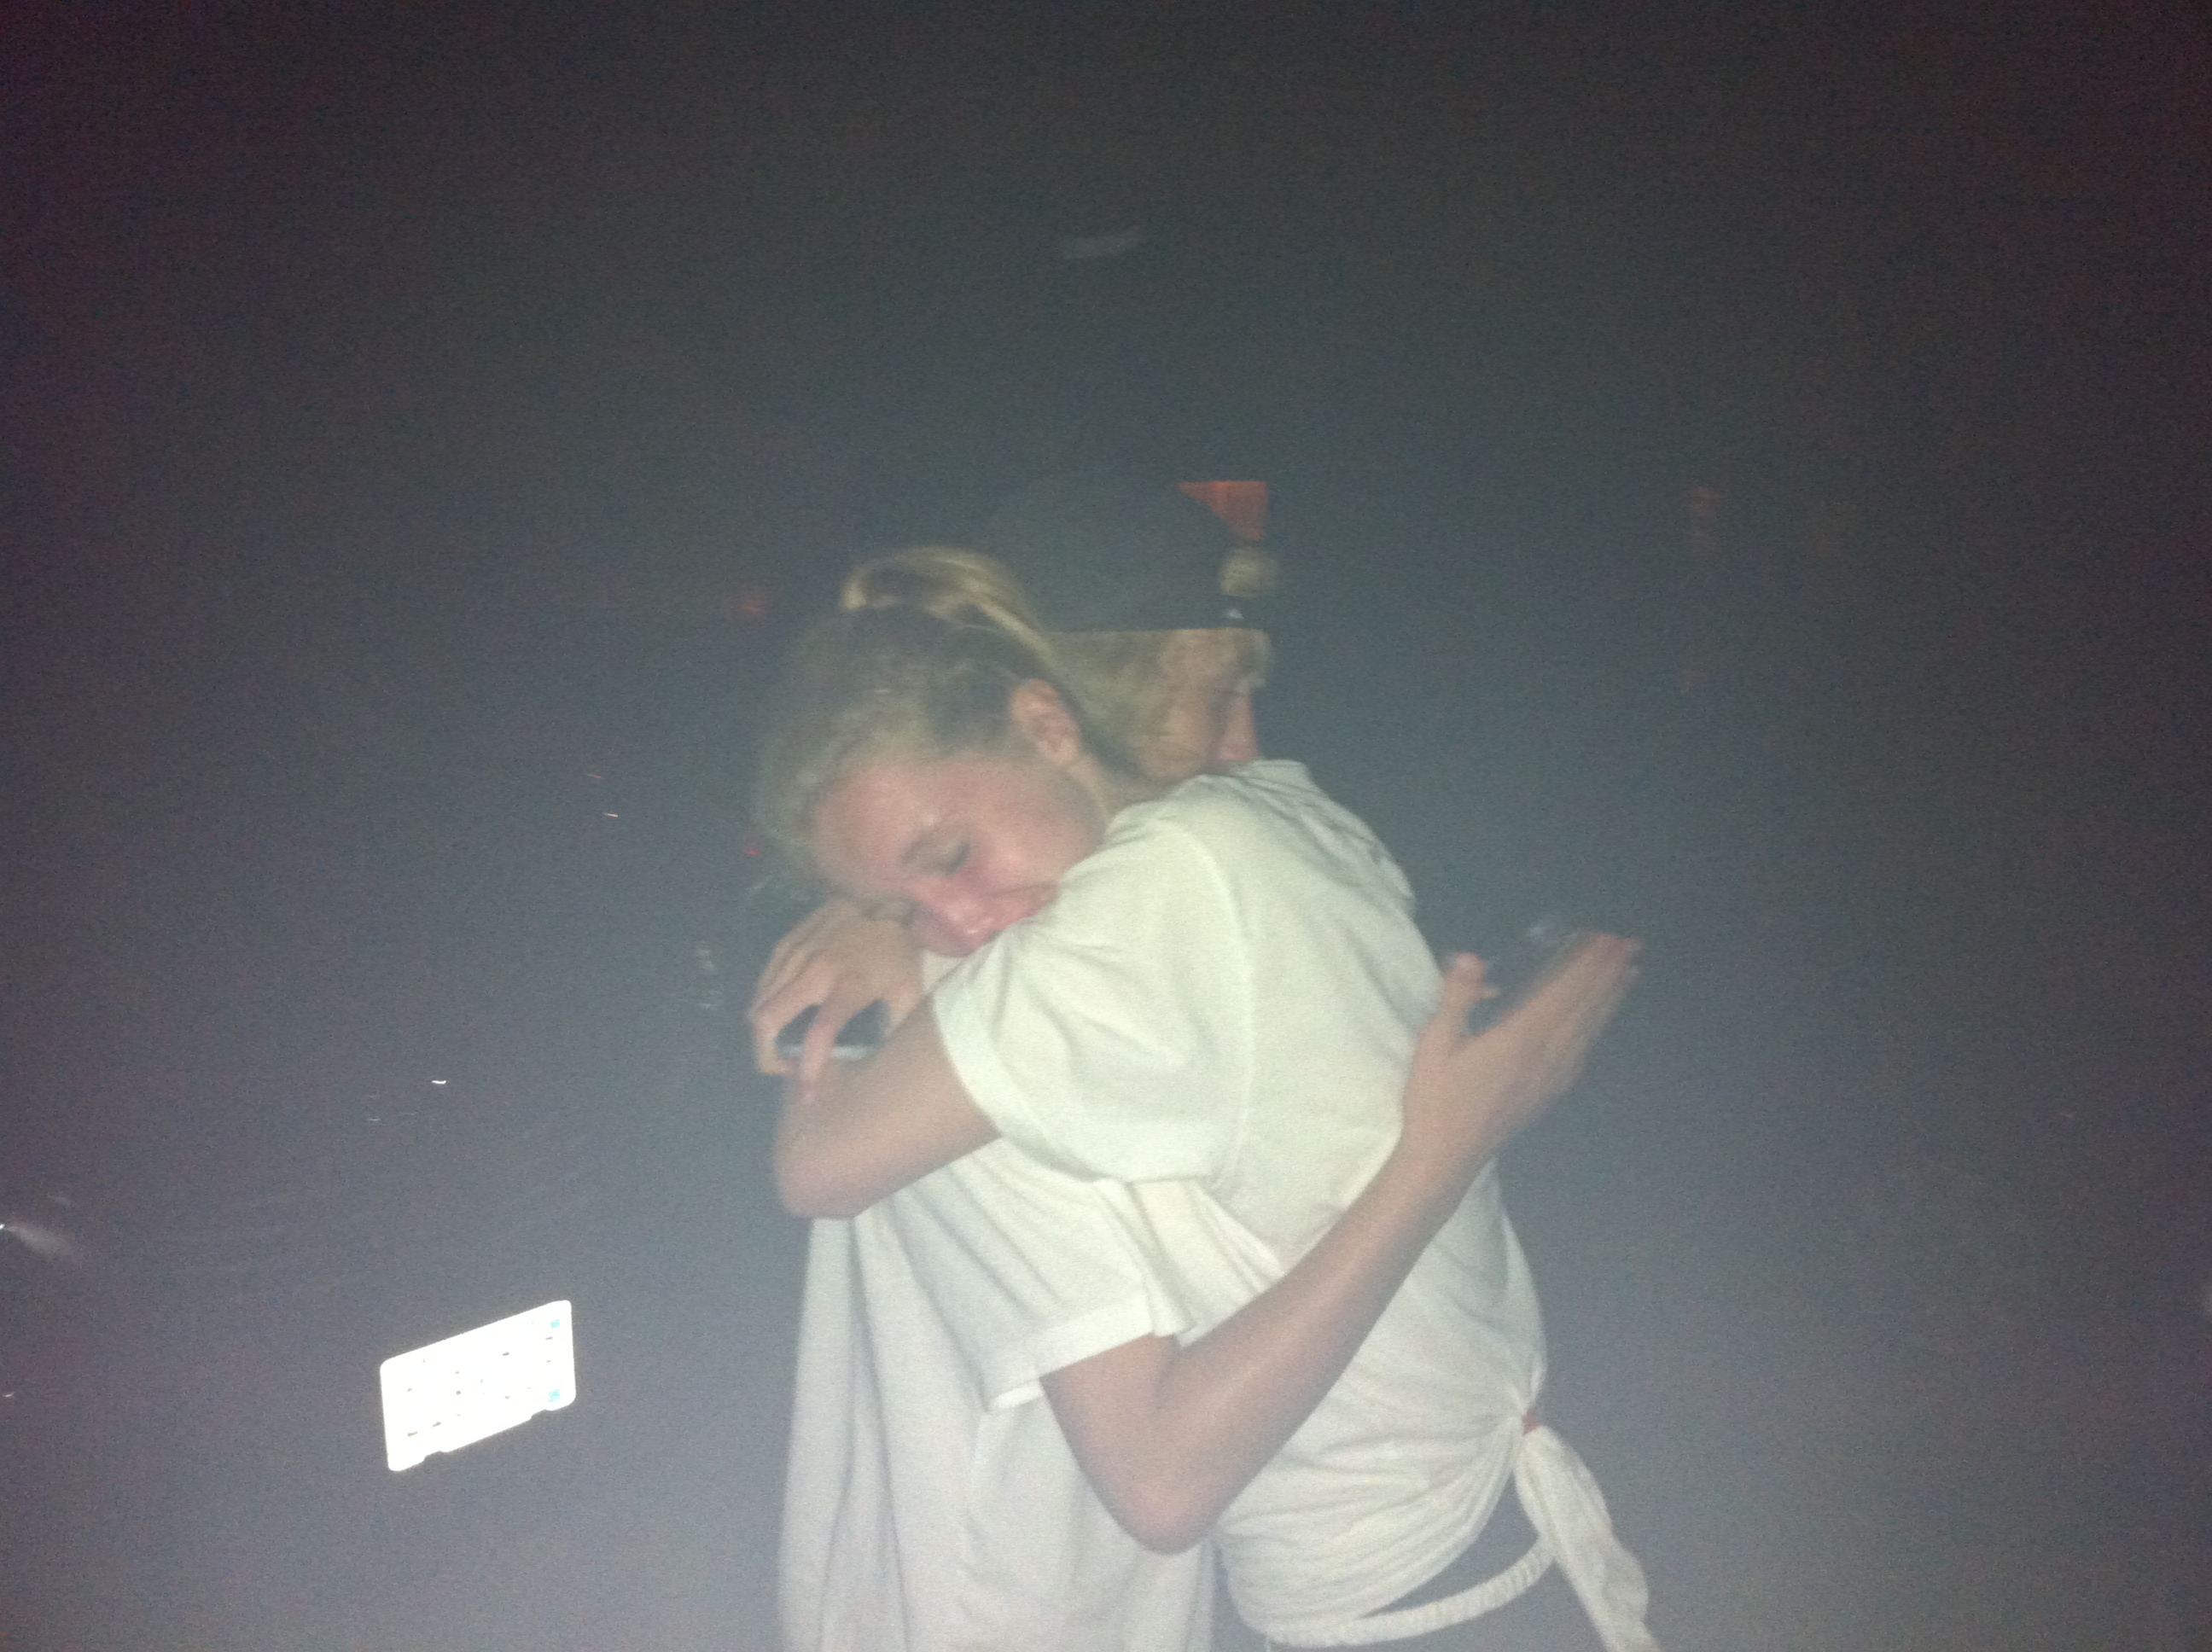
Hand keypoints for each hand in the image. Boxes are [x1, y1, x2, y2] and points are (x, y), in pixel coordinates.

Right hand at [749, 899, 926, 1084]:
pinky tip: (775, 1021)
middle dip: (767, 1056)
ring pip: (759, 1003)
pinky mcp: (785, 943)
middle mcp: (817, 969)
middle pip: (769, 1019)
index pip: (821, 1032)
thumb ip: (894, 1029)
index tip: (807, 1094)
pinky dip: (763, 1008)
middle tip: (785, 1071)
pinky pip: (762, 983)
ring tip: (782, 1050)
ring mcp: (796, 954)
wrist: (882, 899)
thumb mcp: (908, 993)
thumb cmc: (897, 953)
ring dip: (764, 1036)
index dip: (809, 1067)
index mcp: (851, 984)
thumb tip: (883, 1067)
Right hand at [1396, 935, 1640, 1185]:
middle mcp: (1544, 1056)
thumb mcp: (1435, 1043)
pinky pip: (1581, 1053)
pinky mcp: (1548, 1093)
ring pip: (1587, 1029)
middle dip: (1606, 974)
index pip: (1560, 993)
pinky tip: (1599, 1024)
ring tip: (1628, 974)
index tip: (1605, 940)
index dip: (1584, 964)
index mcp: (1519, 1039)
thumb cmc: (1436, 1099)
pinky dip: (1595, 1030)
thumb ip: (1456, 998)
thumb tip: (1470, 958)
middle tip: (1630, 946)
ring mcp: (1550, 1077)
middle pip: (1583, 1007)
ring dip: (1608, 998)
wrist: (1447, 1155)